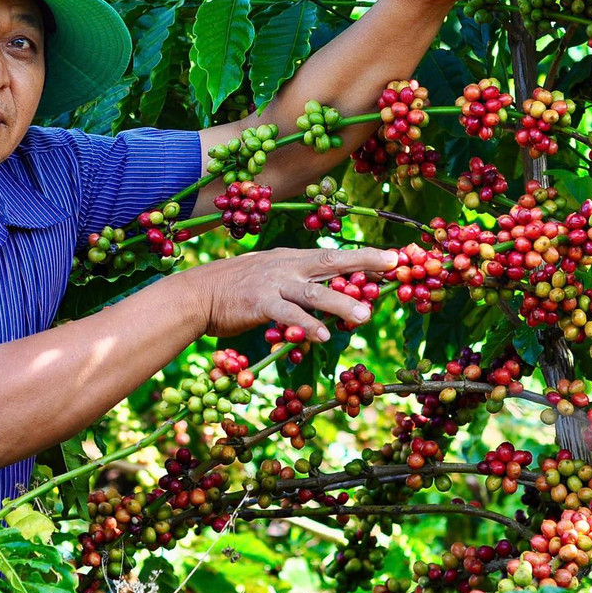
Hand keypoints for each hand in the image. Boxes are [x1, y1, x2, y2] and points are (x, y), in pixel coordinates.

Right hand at [182, 246, 397, 341]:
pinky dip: (306, 325)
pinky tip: (322, 336)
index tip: (392, 258)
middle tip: (393, 266)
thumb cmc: (235, 289)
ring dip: (341, 304)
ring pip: (314, 293)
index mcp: (291, 258)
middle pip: (331, 262)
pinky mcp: (260, 304)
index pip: (332, 256)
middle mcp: (287, 266)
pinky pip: (288, 315)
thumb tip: (327, 299)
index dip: (363, 256)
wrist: (198, 294)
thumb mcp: (269, 276)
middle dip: (363, 262)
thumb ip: (296, 285)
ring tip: (364, 316)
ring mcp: (274, 284)